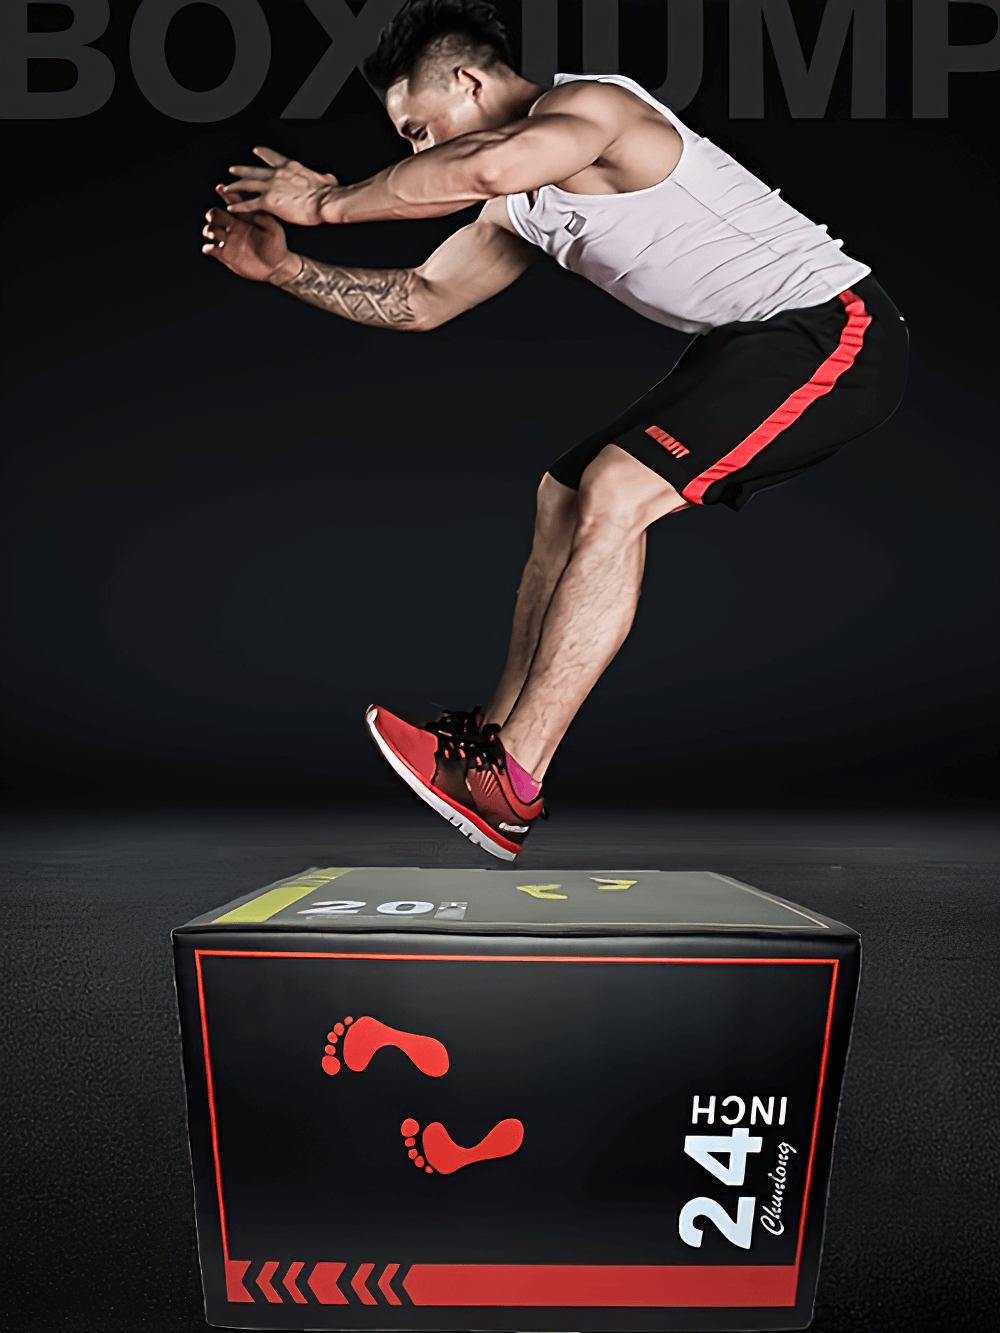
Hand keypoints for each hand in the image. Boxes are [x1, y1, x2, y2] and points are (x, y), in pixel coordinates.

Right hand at [202, 187, 301, 283]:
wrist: (277, 267)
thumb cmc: (278, 247)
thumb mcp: (275, 230)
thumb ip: (264, 218)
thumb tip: (253, 208)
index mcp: (244, 219)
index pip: (232, 203)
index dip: (225, 193)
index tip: (220, 187)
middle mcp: (234, 228)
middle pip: (215, 214)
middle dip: (213, 214)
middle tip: (216, 218)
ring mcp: (229, 241)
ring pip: (209, 230)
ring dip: (209, 230)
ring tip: (216, 234)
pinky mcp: (226, 255)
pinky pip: (209, 249)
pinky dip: (208, 248)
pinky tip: (216, 248)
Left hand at [224, 146, 340, 225]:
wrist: (324, 201)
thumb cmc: (328, 192)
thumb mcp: (327, 179)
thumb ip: (324, 177)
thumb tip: (329, 179)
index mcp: (290, 167)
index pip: (272, 157)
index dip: (262, 153)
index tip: (255, 150)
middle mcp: (277, 174)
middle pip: (254, 171)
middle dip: (241, 170)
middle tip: (232, 169)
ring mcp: (271, 187)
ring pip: (247, 185)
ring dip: (235, 185)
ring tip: (226, 187)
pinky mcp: (268, 202)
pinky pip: (248, 204)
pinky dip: (239, 205)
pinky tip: (231, 206)